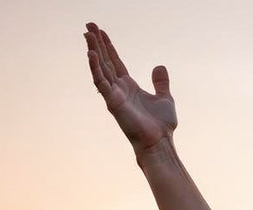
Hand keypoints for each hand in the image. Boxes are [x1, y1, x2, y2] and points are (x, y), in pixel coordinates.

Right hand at [85, 22, 176, 152]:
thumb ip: (161, 82)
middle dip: (97, 43)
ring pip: (101, 68)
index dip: (108, 46)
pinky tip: (91, 54)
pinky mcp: (113, 102)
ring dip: (93, 50)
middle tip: (88, 24)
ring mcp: (114, 95)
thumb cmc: (161, 125)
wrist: (159, 142)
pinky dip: (95, 68)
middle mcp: (119, 89)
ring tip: (87, 33)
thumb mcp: (165, 98)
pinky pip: (101, 82)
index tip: (100, 31)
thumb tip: (160, 66)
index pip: (115, 61)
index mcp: (129, 86)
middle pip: (105, 60)